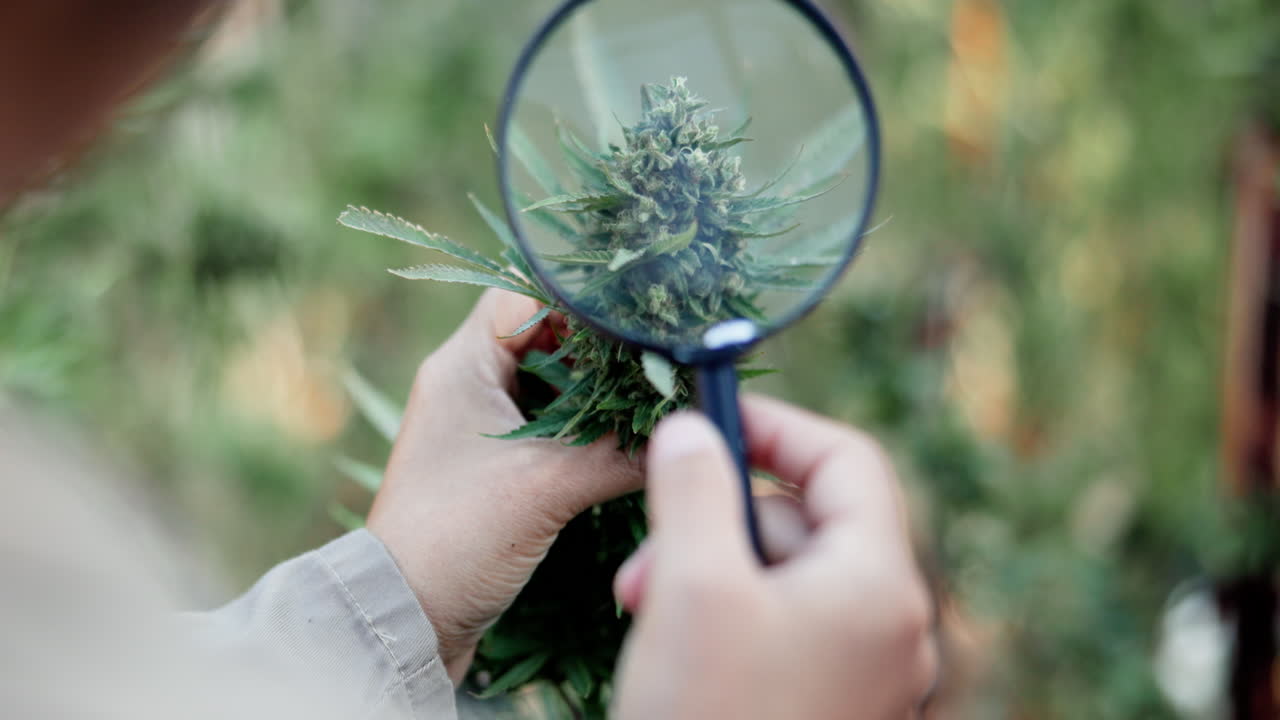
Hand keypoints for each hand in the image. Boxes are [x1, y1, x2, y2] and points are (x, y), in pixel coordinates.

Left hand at [366, 289, 642, 683]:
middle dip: (599, 351)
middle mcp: (467, 383)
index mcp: (461, 366)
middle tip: (651, 366)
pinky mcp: (495, 463)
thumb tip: (691, 429)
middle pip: (545, 337)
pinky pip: (549, 425)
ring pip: (552, 384)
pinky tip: (625, 442)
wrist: (406, 619)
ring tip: (646, 402)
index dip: (577, 302)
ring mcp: (480, 424)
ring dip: (595, 394)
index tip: (630, 326)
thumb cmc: (457, 539)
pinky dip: (585, 428)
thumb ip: (621, 454)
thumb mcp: (546, 489)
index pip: (522, 295)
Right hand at [611, 396, 936, 719]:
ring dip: (710, 572)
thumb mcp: (693, 586)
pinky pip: (785, 633)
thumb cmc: (710, 716)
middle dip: (719, 519)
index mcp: (880, 586)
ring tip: (644, 604)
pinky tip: (669, 644)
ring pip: (786, 580)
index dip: (777, 427)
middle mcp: (891, 628)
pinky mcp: (832, 709)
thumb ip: (696, 488)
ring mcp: (866, 676)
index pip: (848, 461)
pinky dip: (727, 619)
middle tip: (649, 548)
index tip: (709, 418)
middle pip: (808, 523)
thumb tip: (694, 429)